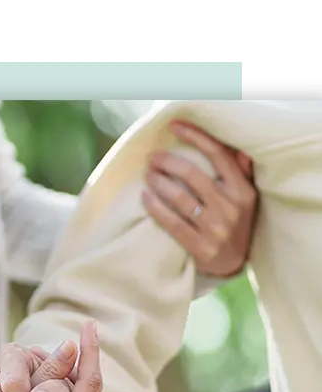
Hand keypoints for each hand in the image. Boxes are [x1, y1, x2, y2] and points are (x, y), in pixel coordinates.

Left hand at [143, 120, 259, 276]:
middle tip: (152, 158)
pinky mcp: (201, 247)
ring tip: (148, 174)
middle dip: (167, 161)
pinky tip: (145, 196)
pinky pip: (172, 222)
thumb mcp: (245, 197)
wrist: (234, 264)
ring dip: (157, 181)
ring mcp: (216, 229)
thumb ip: (240, 172)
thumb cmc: (235, 221)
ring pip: (179, 197)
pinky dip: (155, 207)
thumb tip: (234, 147)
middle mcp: (231, 208)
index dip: (196, 137)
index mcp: (243, 191)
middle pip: (192, 174)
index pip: (219, 155)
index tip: (174, 127)